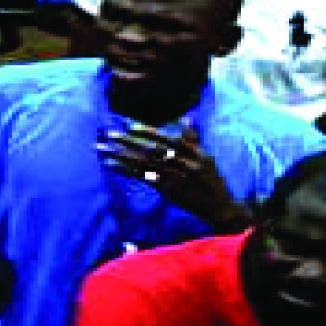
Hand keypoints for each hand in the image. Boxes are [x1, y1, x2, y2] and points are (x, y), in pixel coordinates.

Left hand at [99, 125, 237, 226]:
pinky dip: (128, 171)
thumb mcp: (207, 158)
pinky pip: (145, 179)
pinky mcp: (170, 191)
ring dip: (123, 156)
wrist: (220, 207)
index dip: (148, 132)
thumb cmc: (212, 180)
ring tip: (105, 149)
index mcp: (196, 153)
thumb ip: (193, 139)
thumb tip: (186, 118)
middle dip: (130, 142)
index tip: (129, 125)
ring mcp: (178, 179)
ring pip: (146, 164)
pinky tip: (113, 166)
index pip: (168, 139)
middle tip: (110, 134)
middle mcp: (186, 164)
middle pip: (153, 150)